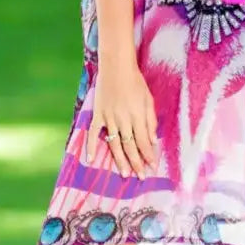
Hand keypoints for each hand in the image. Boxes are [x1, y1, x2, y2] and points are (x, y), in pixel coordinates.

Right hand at [85, 54, 157, 178]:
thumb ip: (150, 121)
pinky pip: (94, 134)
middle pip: (131, 146)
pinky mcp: (98, 114)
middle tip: (140, 176)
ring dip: (120, 160)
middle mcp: (124, 119)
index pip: (144, 141)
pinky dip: (91, 147)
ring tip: (125, 174)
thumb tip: (153, 140)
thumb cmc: (135, 82)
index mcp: (138, 116)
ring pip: (115, 144)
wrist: (116, 67)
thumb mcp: (149, 99)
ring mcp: (109, 118)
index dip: (148, 155)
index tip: (152, 166)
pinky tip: (91, 160)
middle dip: (137, 162)